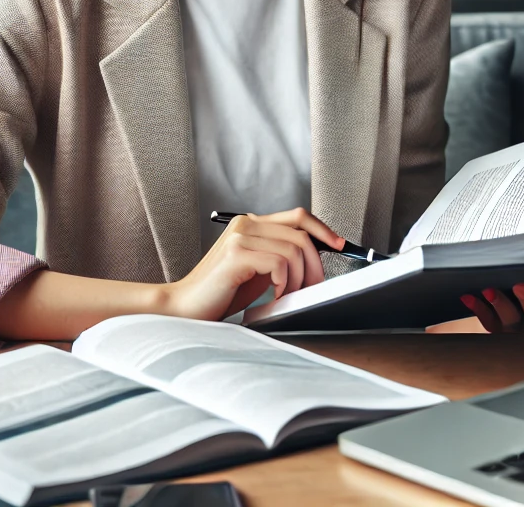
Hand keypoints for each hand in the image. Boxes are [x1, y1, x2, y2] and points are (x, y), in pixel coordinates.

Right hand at [161, 207, 343, 321]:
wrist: (183, 307)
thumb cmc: (220, 293)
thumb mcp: (257, 270)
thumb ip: (280, 257)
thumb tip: (317, 258)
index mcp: (251, 223)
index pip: (298, 216)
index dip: (323, 229)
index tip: (340, 246)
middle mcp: (246, 222)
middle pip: (301, 234)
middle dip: (316, 264)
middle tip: (312, 289)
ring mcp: (240, 235)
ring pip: (295, 250)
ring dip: (299, 279)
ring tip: (286, 297)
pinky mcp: (236, 253)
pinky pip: (280, 263)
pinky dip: (284, 284)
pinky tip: (272, 297)